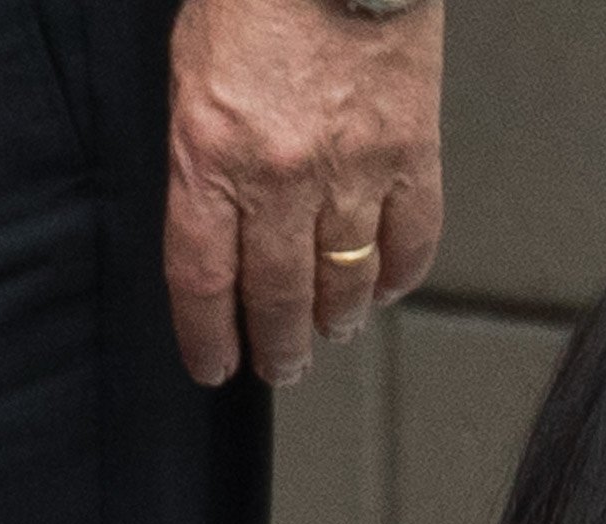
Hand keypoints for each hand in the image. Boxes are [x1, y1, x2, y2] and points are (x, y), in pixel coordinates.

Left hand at [167, 0, 445, 385]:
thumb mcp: (194, 73)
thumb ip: (203, 153)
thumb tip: (224, 225)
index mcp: (211, 153)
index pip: (204, 277)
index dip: (209, 336)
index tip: (215, 365)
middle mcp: (281, 177)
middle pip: (279, 297)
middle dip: (278, 346)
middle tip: (281, 368)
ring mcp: (354, 174)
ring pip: (346, 285)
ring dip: (337, 321)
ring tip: (332, 333)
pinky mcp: (412, 160)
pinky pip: (410, 246)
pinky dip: (397, 279)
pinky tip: (383, 289)